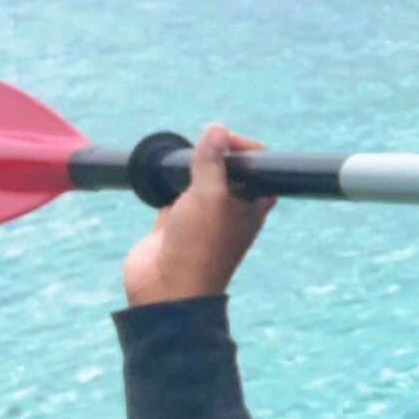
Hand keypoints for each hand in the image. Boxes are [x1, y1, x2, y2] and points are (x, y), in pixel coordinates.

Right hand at [121, 124, 274, 305]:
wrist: (166, 288)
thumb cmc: (199, 246)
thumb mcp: (210, 196)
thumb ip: (212, 162)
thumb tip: (216, 129)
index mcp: (252, 206)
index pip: (258, 168)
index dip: (245, 149)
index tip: (224, 140)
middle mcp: (229, 209)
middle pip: (227, 170)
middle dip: (215, 153)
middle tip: (200, 148)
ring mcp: (200, 215)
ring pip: (199, 180)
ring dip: (189, 167)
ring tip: (180, 160)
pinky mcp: (173, 220)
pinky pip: (172, 193)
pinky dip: (167, 182)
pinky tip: (160, 173)